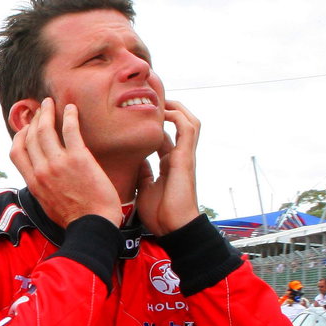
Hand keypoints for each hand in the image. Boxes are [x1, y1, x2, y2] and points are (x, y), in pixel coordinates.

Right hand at [10, 98, 120, 227]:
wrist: (93, 225)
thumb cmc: (75, 218)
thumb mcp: (48, 205)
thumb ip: (42, 188)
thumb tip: (41, 180)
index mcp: (33, 182)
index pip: (16, 152)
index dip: (20, 136)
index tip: (27, 128)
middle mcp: (41, 170)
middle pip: (30, 136)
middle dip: (34, 119)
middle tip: (40, 110)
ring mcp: (58, 163)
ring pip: (45, 130)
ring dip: (47, 113)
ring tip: (50, 104)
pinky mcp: (78, 158)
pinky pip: (69, 130)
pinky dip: (68, 116)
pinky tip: (71, 109)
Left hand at [134, 100, 201, 235]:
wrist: (173, 227)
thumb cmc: (160, 213)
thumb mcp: (144, 188)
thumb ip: (143, 173)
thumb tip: (136, 161)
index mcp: (168, 164)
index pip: (165, 137)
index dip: (155, 125)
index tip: (139, 113)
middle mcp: (178, 157)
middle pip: (180, 125)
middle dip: (170, 109)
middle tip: (152, 98)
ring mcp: (185, 156)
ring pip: (189, 122)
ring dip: (177, 108)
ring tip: (161, 98)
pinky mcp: (186, 157)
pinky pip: (188, 129)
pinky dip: (178, 116)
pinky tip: (164, 110)